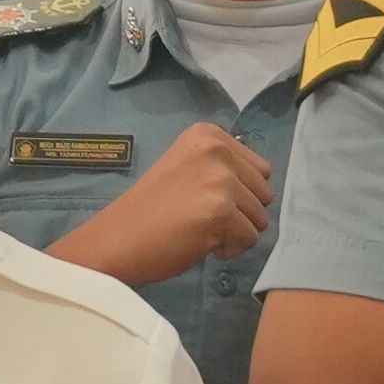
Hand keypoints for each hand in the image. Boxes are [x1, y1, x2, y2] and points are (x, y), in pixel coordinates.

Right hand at [64, 123, 274, 288]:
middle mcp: (217, 150)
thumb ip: (222, 167)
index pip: (259, 169)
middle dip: (241, 213)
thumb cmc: (150, 209)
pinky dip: (229, 249)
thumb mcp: (187, 167)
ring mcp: (220, 179)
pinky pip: (249, 239)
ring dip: (236, 232)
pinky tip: (201, 243)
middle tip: (202, 218)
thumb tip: (263, 185)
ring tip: (201, 230)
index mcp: (208, 134)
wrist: (118, 239)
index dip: (239, 193)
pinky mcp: (221, 211)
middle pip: (264, 192)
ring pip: (260, 218)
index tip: (204, 198)